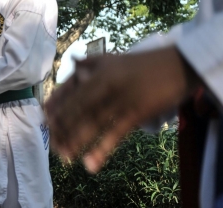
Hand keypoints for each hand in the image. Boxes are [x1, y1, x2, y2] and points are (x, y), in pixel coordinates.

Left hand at [44, 46, 196, 172]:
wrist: (179, 64)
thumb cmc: (145, 64)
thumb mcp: (114, 58)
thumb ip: (91, 61)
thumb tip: (72, 62)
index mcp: (98, 70)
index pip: (70, 89)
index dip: (56, 105)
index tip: (44, 119)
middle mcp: (105, 82)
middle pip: (77, 108)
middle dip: (62, 128)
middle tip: (53, 145)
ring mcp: (120, 97)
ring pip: (92, 122)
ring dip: (76, 141)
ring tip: (65, 157)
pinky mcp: (136, 111)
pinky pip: (115, 134)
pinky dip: (102, 149)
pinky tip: (91, 163)